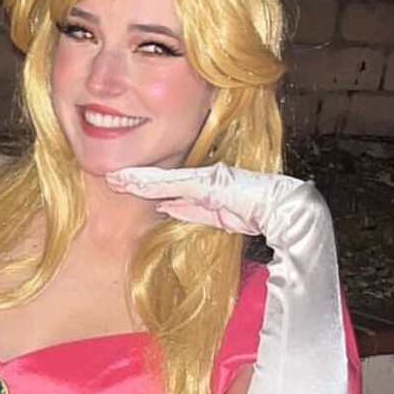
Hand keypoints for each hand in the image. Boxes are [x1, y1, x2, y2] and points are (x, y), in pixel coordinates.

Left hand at [105, 162, 328, 248]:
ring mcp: (205, 177)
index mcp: (204, 184)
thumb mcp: (216, 216)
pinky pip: (176, 183)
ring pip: (164, 179)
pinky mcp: (210, 182)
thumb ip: (189, 210)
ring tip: (114, 179)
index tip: (121, 183)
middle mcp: (203, 176)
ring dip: (137, 180)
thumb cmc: (256, 211)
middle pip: (161, 178)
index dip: (144, 183)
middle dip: (135, 179)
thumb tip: (162, 207)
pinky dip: (153, 183)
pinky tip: (134, 183)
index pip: (168, 184)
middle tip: (110, 178)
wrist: (283, 207)